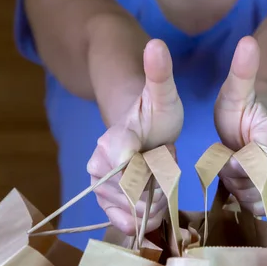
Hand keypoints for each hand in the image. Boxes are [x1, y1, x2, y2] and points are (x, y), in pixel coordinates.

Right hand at [87, 39, 182, 234]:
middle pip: (133, 190)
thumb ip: (158, 74)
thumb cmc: (154, 111)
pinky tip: (149, 216)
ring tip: (163, 186)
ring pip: (132, 208)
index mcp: (115, 137)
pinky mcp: (107, 201)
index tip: (157, 157)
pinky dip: (136, 221)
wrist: (141, 131)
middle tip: (166, 170)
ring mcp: (101, 184)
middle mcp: (100, 162)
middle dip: (157, 186)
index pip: (124, 157)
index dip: (141, 164)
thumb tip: (157, 44)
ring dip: (153, 204)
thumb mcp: (162, 93)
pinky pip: (120, 219)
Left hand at [214, 36, 266, 214]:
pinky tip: (246, 182)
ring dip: (240, 188)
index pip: (255, 163)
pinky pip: (265, 209)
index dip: (234, 163)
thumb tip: (248, 41)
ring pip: (258, 200)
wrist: (261, 128)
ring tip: (238, 168)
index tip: (227, 153)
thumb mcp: (235, 92)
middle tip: (230, 158)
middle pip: (254, 185)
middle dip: (235, 175)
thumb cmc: (242, 110)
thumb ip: (242, 73)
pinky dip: (249, 199)